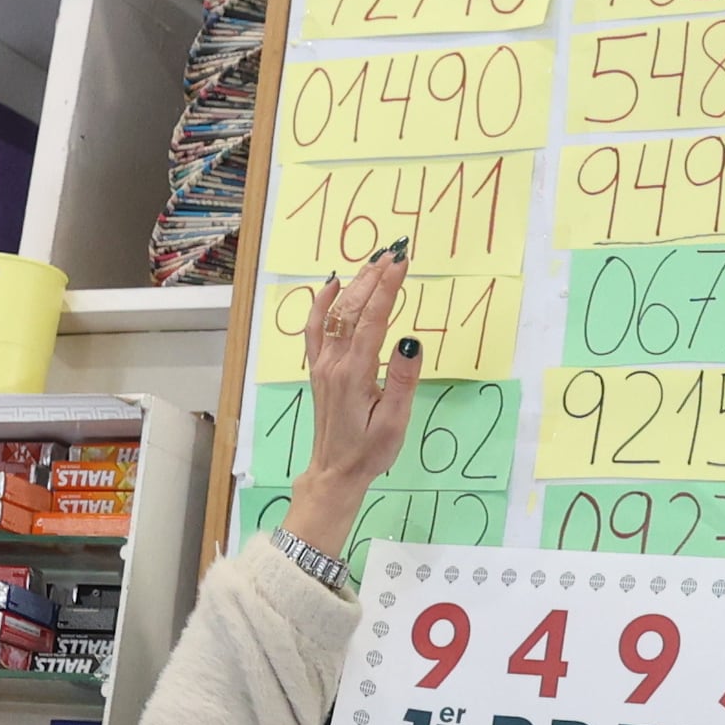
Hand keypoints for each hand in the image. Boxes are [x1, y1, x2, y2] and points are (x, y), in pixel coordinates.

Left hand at [280, 252, 423, 564]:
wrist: (335, 472)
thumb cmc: (370, 451)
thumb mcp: (395, 421)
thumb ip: (403, 380)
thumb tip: (409, 341)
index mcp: (356, 373)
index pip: (373, 319)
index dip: (387, 288)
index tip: (402, 262)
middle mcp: (335, 363)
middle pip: (352, 309)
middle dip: (373, 278)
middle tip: (393, 253)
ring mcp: (323, 365)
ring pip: (334, 315)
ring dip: (353, 285)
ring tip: (373, 262)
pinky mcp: (318, 370)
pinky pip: (314, 329)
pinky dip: (321, 304)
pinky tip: (331, 285)